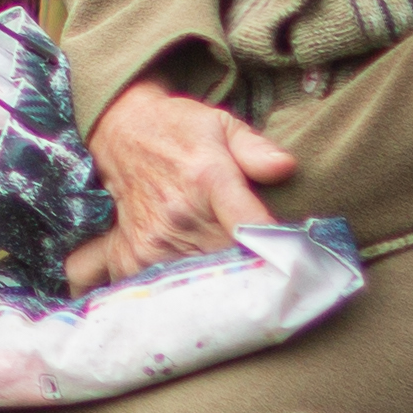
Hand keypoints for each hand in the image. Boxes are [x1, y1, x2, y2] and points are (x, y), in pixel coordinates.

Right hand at [75, 80, 296, 289]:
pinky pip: (166, 286)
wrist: (120, 132)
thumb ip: (256, 150)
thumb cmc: (180, 130)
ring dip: (218, 279)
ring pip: (203, 279)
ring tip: (224, 265)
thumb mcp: (223, 126)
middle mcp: (179, 212)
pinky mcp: (132, 255)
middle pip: (232, 260)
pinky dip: (182, 286)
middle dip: (250, 264)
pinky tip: (191, 274)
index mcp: (208, 178)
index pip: (250, 228)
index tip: (293, 261)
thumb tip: (286, 168)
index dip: (276, 248)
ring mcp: (154, 238)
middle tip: (260, 261)